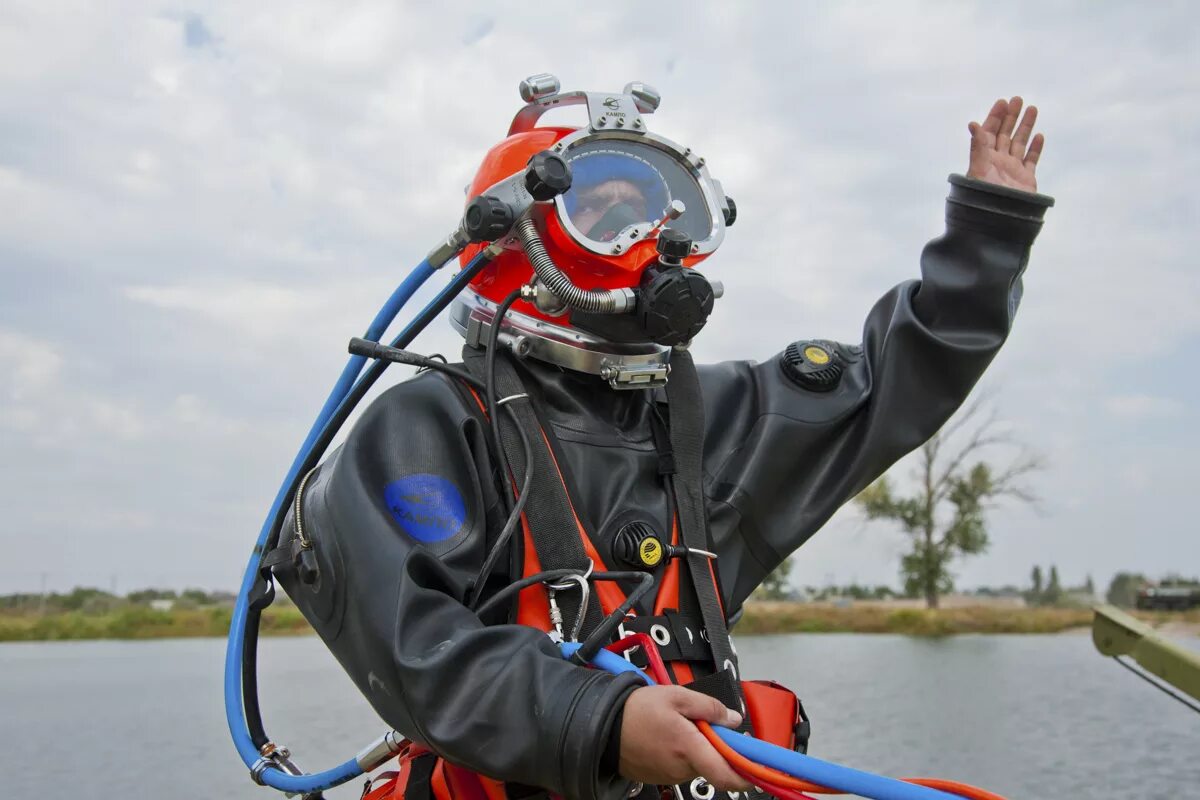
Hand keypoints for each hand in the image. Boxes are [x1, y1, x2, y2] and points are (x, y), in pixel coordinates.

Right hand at [618, 685, 750, 791]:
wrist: (604, 725)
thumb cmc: (637, 710)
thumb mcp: (677, 695)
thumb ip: (710, 707)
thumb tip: (733, 719)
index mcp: (689, 748)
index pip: (727, 776)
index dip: (747, 775)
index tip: (757, 766)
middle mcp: (681, 768)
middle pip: (714, 765)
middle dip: (716, 747)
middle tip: (705, 724)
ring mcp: (670, 775)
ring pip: (697, 765)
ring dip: (697, 749)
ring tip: (679, 726)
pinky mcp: (659, 777)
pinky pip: (681, 767)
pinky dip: (681, 754)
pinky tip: (668, 737)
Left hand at [966, 96, 1043, 192]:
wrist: (998, 223)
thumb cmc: (983, 198)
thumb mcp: (978, 170)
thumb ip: (977, 147)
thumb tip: (972, 124)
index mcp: (984, 159)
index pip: (988, 133)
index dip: (995, 118)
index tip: (1002, 102)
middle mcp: (997, 163)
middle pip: (1004, 135)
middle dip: (1011, 117)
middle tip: (1018, 99)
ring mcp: (1012, 171)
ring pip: (1019, 144)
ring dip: (1025, 127)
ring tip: (1033, 108)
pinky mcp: (1025, 180)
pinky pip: (1031, 161)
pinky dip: (1035, 148)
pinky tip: (1039, 136)